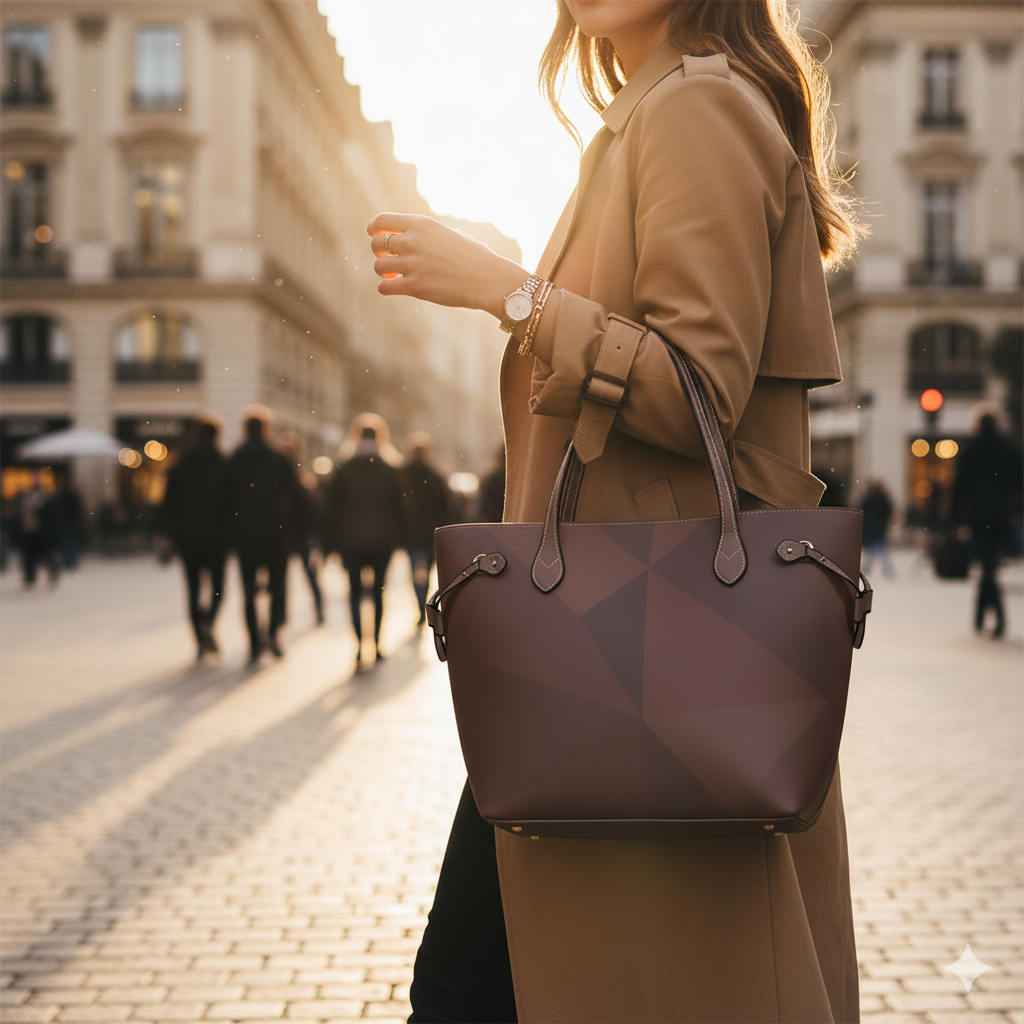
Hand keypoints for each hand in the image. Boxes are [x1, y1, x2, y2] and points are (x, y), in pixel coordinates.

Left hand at [367, 213, 526, 318]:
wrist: (488, 278)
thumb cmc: (472, 256)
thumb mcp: (445, 233)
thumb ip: (422, 233)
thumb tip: (401, 237)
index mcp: (420, 224)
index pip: (381, 221)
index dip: (373, 229)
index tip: (375, 236)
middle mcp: (413, 241)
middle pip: (376, 244)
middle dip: (379, 253)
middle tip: (391, 261)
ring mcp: (412, 264)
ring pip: (378, 266)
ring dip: (384, 272)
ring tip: (396, 276)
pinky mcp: (415, 286)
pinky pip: (384, 287)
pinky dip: (386, 288)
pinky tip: (396, 287)